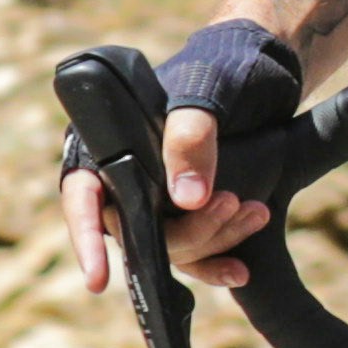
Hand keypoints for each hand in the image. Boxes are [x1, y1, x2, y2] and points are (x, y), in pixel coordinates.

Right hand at [66, 19, 294, 292]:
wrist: (265, 70)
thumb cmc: (223, 68)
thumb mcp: (207, 91)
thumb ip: (192, 138)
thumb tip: (187, 200)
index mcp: (106, 141)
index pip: (82, 196)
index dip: (85, 237)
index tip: (97, 280)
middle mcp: (124, 174)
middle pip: (134, 228)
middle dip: (186, 230)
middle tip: (232, 204)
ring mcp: (158, 196)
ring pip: (170, 243)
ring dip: (213, 237)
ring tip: (255, 212)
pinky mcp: (189, 212)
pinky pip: (193, 253)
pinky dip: (217, 261)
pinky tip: (241, 269)